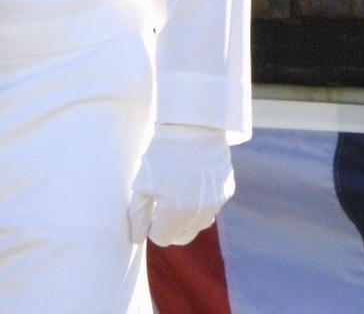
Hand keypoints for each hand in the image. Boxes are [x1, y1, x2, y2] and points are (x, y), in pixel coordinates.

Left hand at [128, 123, 233, 246]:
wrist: (194, 124)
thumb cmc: (163, 153)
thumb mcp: (142, 183)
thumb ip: (137, 216)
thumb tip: (137, 238)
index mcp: (175, 214)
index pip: (161, 238)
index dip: (153, 226)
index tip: (151, 209)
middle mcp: (198, 214)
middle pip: (182, 236)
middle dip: (171, 227)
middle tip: (163, 206)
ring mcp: (215, 203)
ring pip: (199, 223)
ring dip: (188, 217)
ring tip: (180, 193)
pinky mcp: (227, 191)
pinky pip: (212, 207)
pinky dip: (203, 202)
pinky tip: (195, 181)